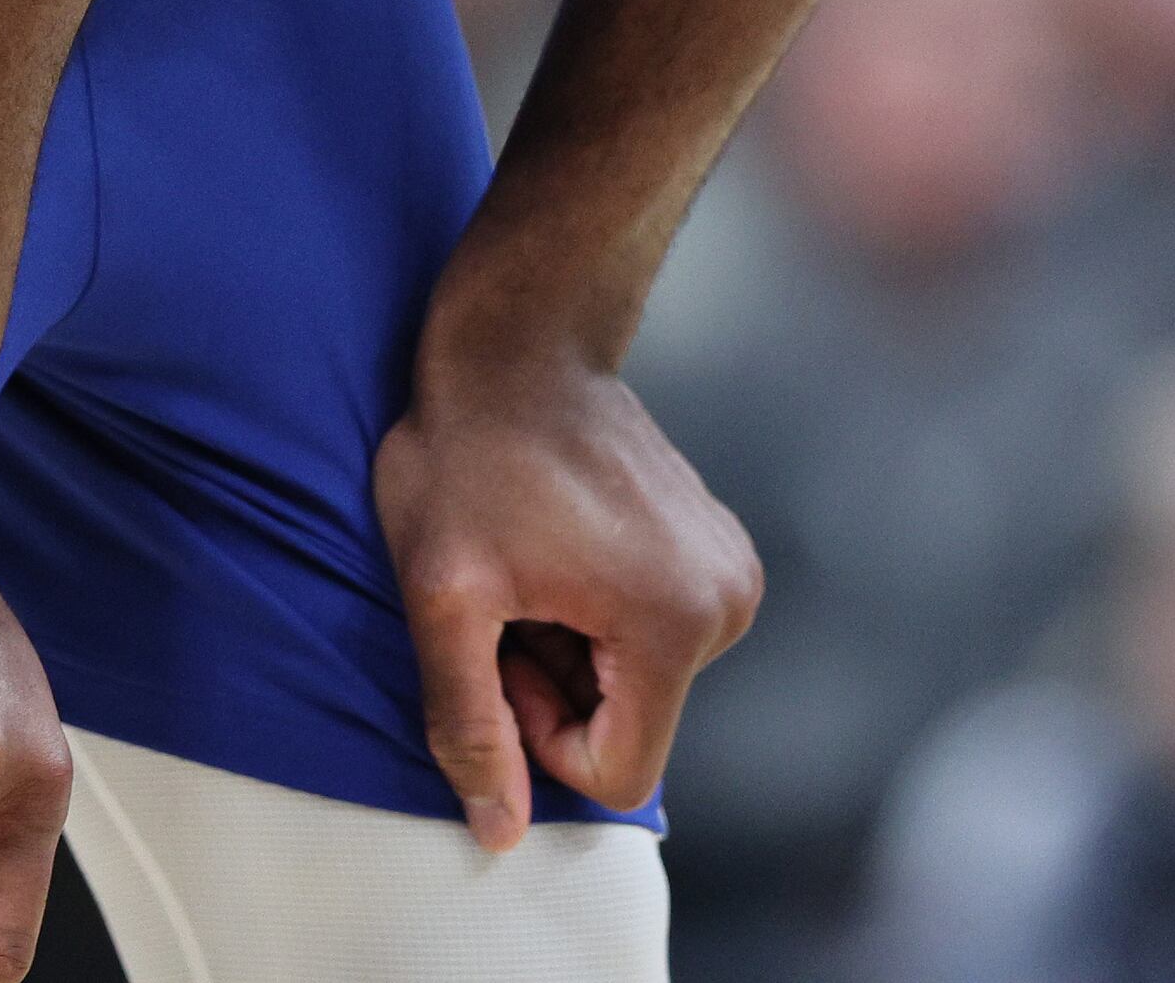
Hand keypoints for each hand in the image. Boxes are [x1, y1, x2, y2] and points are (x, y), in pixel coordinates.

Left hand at [372, 333, 760, 847]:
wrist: (521, 343)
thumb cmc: (469, 455)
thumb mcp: (444, 596)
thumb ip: (471, 723)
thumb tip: (500, 832)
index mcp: (673, 624)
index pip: (616, 773)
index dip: (539, 736)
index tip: (500, 651)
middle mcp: (727, 603)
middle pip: (632, 726)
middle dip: (555, 688)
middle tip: (506, 600)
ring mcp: (730, 572)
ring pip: (639, 684)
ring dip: (572, 652)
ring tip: (531, 568)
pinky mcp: (718, 550)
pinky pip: (653, 637)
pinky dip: (596, 618)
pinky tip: (558, 551)